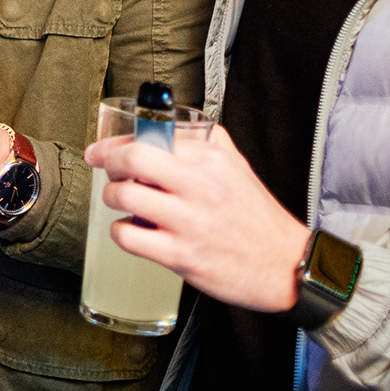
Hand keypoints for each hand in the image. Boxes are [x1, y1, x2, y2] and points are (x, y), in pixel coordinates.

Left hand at [84, 125, 310, 312]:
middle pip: (132, 159)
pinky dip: (120, 231)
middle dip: (107, 162)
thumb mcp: (237, 167)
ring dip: (112, 197)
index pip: (151, 136)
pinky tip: (131, 229)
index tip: (101, 149)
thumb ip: (204, 143)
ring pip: (125, 196)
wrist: (287, 265)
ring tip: (122, 201)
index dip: (116, 142)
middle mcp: (200, 186)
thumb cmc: (257, 218)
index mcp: (212, 160)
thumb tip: (167, 125)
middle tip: (104, 169)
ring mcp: (190, 222)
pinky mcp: (182, 256)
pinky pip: (129, 237)